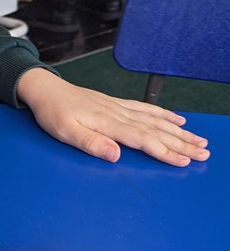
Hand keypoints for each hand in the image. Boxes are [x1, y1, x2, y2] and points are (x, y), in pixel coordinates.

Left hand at [16, 68, 209, 166]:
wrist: (45, 90)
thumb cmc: (52, 113)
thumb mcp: (65, 132)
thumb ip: (91, 143)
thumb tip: (115, 155)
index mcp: (108, 123)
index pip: (143, 140)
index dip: (165, 152)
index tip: (185, 161)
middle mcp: (118, 114)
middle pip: (156, 130)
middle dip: (181, 143)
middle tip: (204, 152)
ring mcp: (119, 107)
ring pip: (155, 120)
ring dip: (178, 131)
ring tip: (199, 139)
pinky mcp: (116, 104)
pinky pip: (146, 108)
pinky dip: (164, 114)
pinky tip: (176, 119)